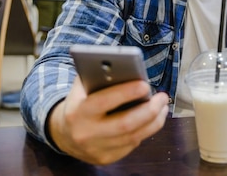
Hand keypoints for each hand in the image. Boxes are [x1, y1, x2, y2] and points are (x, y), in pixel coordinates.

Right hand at [48, 77, 168, 164]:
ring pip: (134, 137)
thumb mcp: (81, 87)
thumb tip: (127, 68)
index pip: (105, 102)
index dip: (126, 93)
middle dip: (149, 110)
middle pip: (125, 124)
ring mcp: (96, 149)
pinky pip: (132, 145)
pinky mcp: (105, 159)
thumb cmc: (80, 102)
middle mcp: (86, 133)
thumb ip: (99, 76)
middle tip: (162, 97)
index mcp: (78, 112)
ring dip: (154, 121)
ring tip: (163, 106)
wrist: (63, 133)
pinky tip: (153, 119)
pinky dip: (145, 131)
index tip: (145, 85)